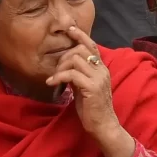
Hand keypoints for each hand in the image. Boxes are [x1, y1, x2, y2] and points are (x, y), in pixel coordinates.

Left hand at [49, 25, 126, 150]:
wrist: (104, 127)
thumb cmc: (93, 110)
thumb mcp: (84, 88)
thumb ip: (78, 75)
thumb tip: (66, 66)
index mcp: (101, 69)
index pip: (92, 45)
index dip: (80, 35)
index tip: (69, 29)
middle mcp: (102, 70)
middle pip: (80, 49)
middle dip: (63, 57)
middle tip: (56, 70)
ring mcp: (98, 78)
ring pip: (76, 58)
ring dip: (60, 67)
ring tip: (55, 78)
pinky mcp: (92, 87)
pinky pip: (72, 73)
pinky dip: (59, 76)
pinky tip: (53, 83)